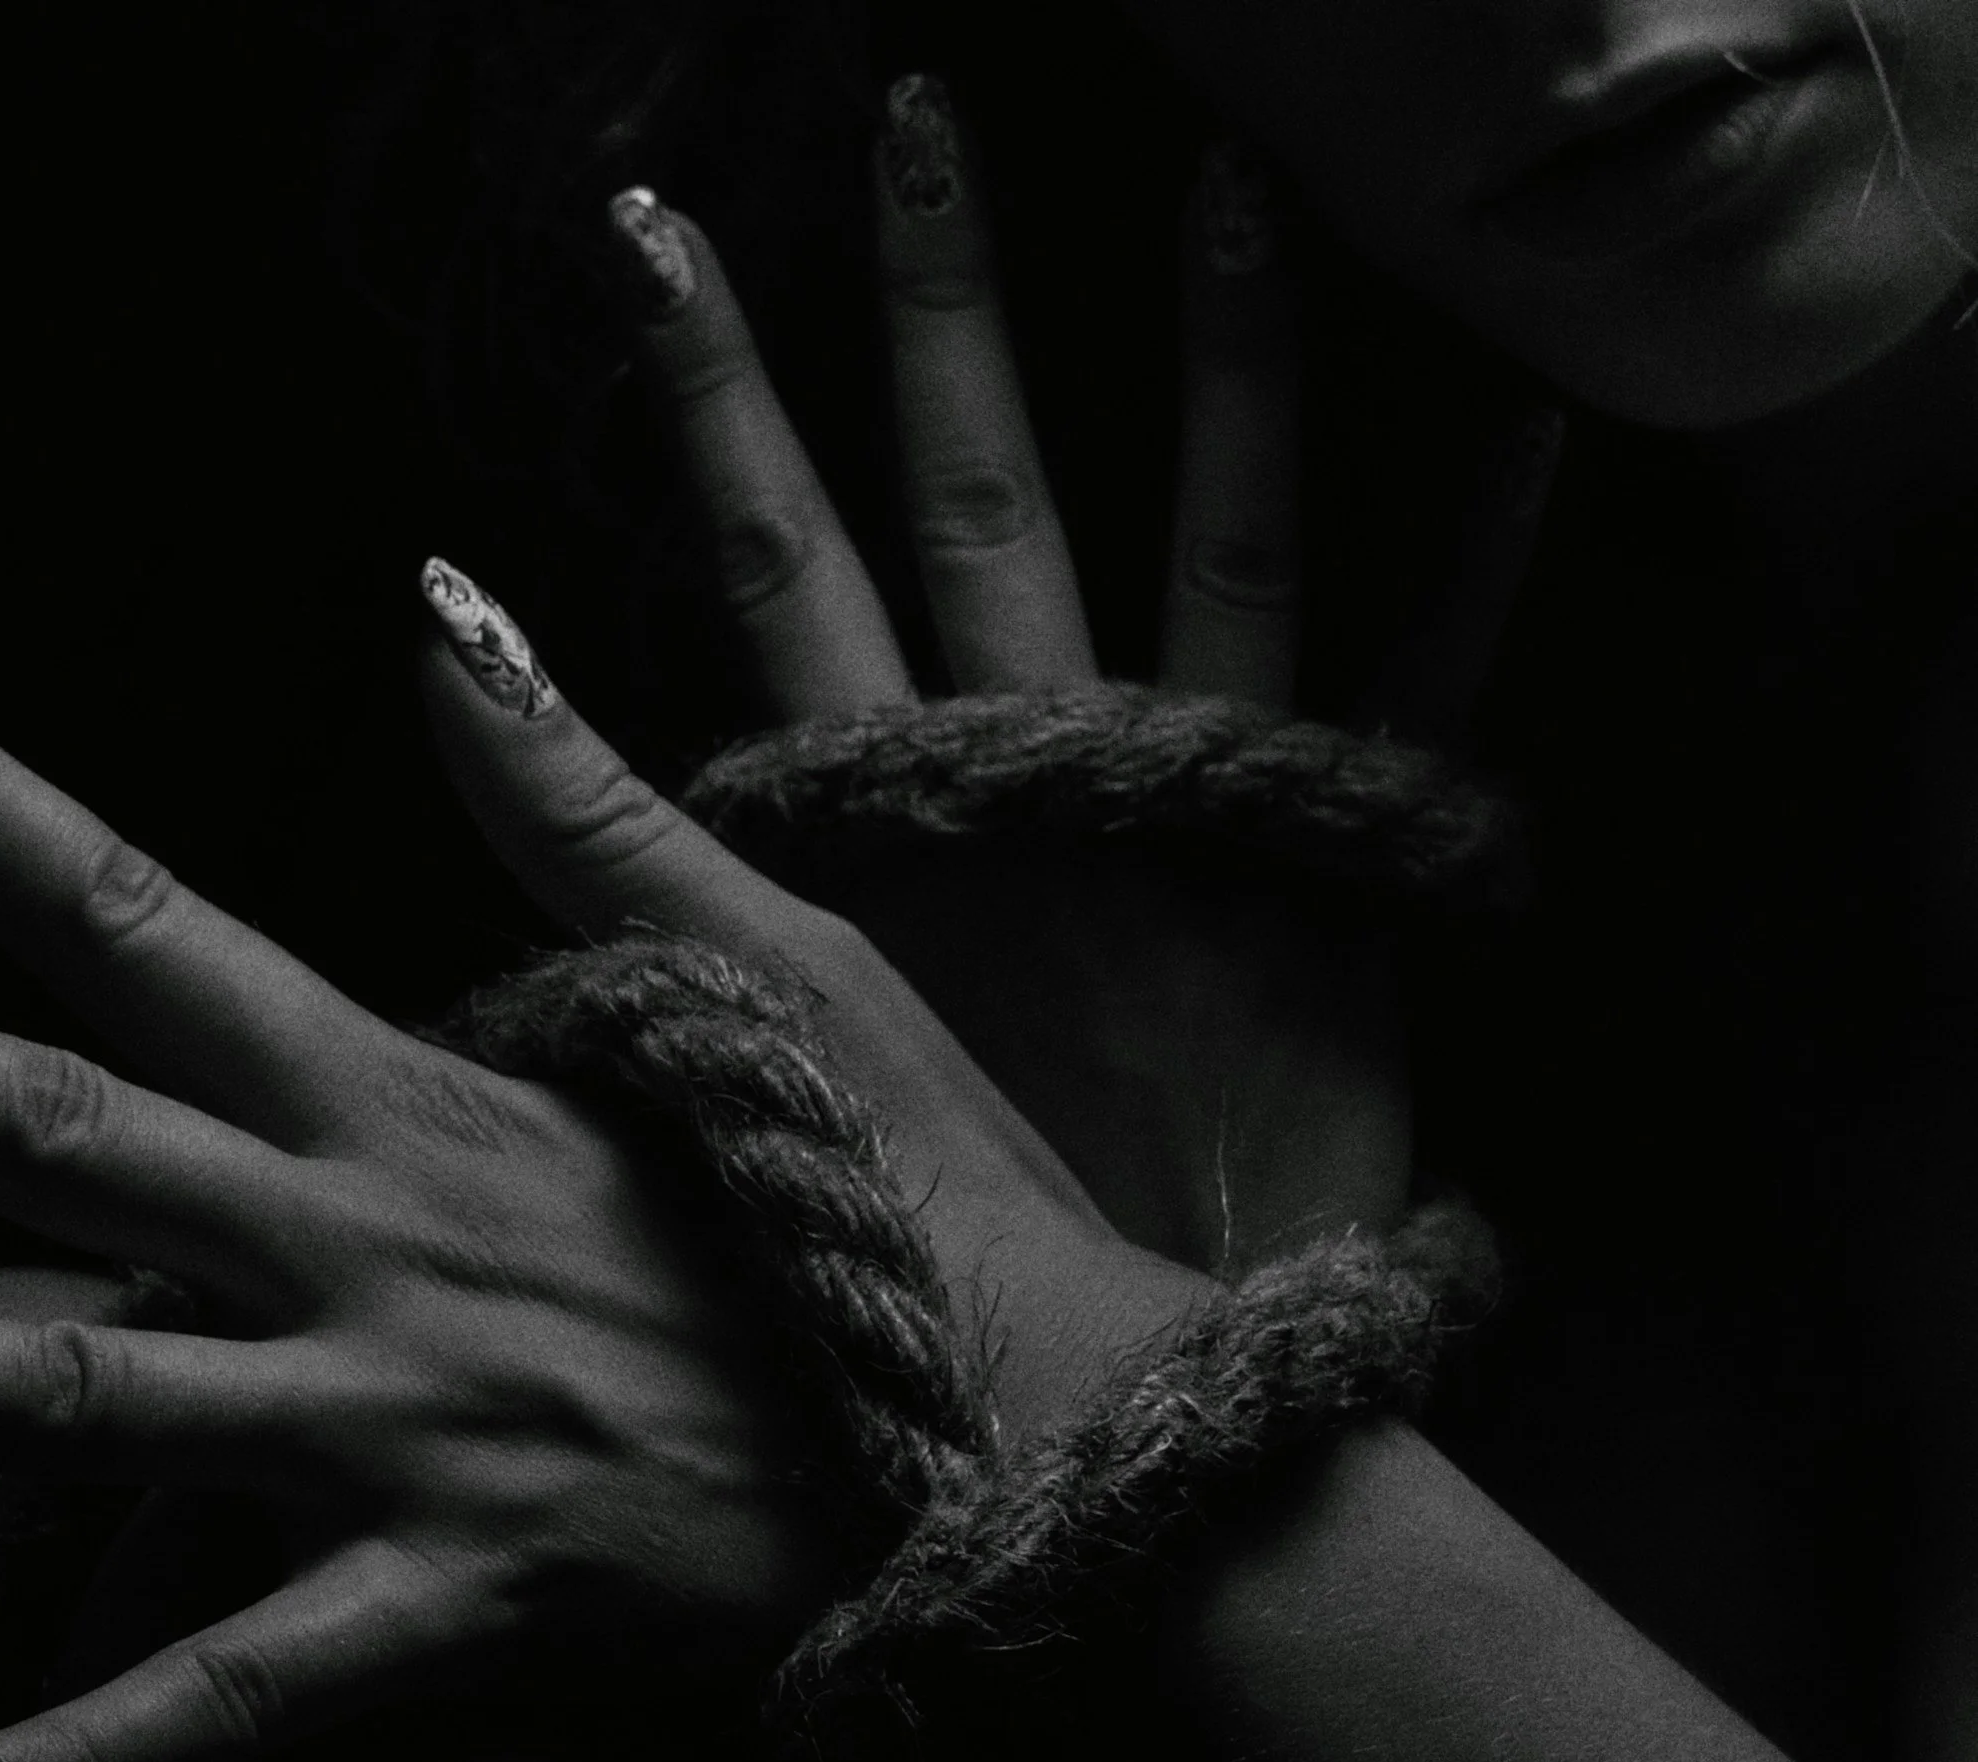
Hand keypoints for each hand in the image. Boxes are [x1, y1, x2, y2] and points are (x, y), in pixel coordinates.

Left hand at [0, 596, 1204, 1761]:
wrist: (1025, 1439)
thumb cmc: (892, 1193)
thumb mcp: (764, 960)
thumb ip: (574, 793)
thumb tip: (435, 607)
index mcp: (417, 1086)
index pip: (142, 904)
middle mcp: (366, 1240)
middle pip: (41, 1127)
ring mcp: (398, 1424)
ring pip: (73, 1394)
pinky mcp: (460, 1589)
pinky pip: (241, 1694)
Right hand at [604, 82, 1561, 1269]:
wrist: (1142, 1375)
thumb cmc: (937, 1230)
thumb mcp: (768, 1048)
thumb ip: (622, 890)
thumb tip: (470, 736)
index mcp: (896, 820)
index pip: (779, 563)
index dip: (712, 402)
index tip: (652, 241)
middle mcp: (1046, 775)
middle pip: (983, 498)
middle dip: (937, 310)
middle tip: (919, 120)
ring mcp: (1207, 804)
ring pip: (1215, 538)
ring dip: (1220, 363)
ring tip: (1225, 191)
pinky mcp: (1346, 861)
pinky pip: (1428, 676)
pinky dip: (1487, 545)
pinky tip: (1550, 413)